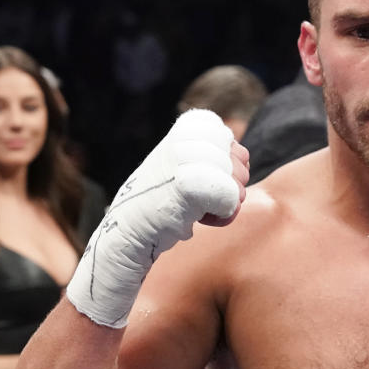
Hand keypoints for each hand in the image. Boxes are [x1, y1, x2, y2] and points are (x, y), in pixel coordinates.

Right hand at [67, 110, 246, 327]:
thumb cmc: (158, 209)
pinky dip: (223, 214)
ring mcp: (183, 162)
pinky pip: (229, 197)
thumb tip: (241, 153)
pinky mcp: (187, 186)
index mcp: (180, 131)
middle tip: (208, 200)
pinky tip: (204, 220)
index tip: (210, 178)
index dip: (228, 159)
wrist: (126, 238)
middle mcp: (181, 141)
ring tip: (203, 211)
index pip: (224, 135)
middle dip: (233, 182)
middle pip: (236, 157)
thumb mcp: (179, 169)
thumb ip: (207, 154)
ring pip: (236, 178)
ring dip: (228, 200)